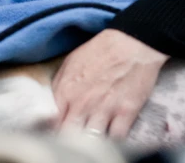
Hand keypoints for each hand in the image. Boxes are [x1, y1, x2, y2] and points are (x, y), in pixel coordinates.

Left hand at [52, 29, 167, 137]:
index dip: (54, 130)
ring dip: (91, 141)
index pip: (52, 123)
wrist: (132, 43)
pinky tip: (111, 135)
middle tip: (75, 138)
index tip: (58, 132)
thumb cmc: (100, 50)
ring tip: (92, 139)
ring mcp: (104, 109)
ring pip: (92, 140)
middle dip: (70, 139)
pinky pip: (116, 139)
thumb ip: (59, 86)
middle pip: (69, 136)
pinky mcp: (126, 113)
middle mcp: (82, 103)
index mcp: (66, 90)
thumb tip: (53, 107)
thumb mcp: (71, 62)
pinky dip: (113, 141)